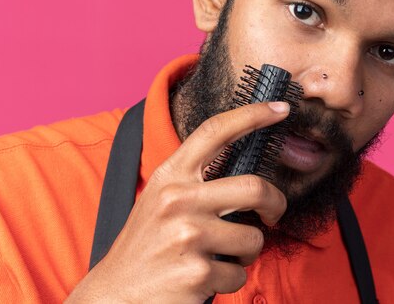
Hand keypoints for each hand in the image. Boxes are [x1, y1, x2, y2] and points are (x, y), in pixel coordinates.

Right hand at [66, 101, 289, 303]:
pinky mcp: (197, 272)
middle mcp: (178, 200)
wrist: (113, 295)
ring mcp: (188, 235)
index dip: (251, 114)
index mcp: (170, 176)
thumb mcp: (159, 199)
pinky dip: (229, 280)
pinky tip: (204, 279)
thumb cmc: (145, 245)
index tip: (280, 108)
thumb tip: (245, 173)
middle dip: (276, 203)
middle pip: (254, 188)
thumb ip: (193, 181)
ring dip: (245, 252)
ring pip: (253, 238)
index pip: (215, 131)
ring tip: (220, 256)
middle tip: (274, 214)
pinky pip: (239, 274)